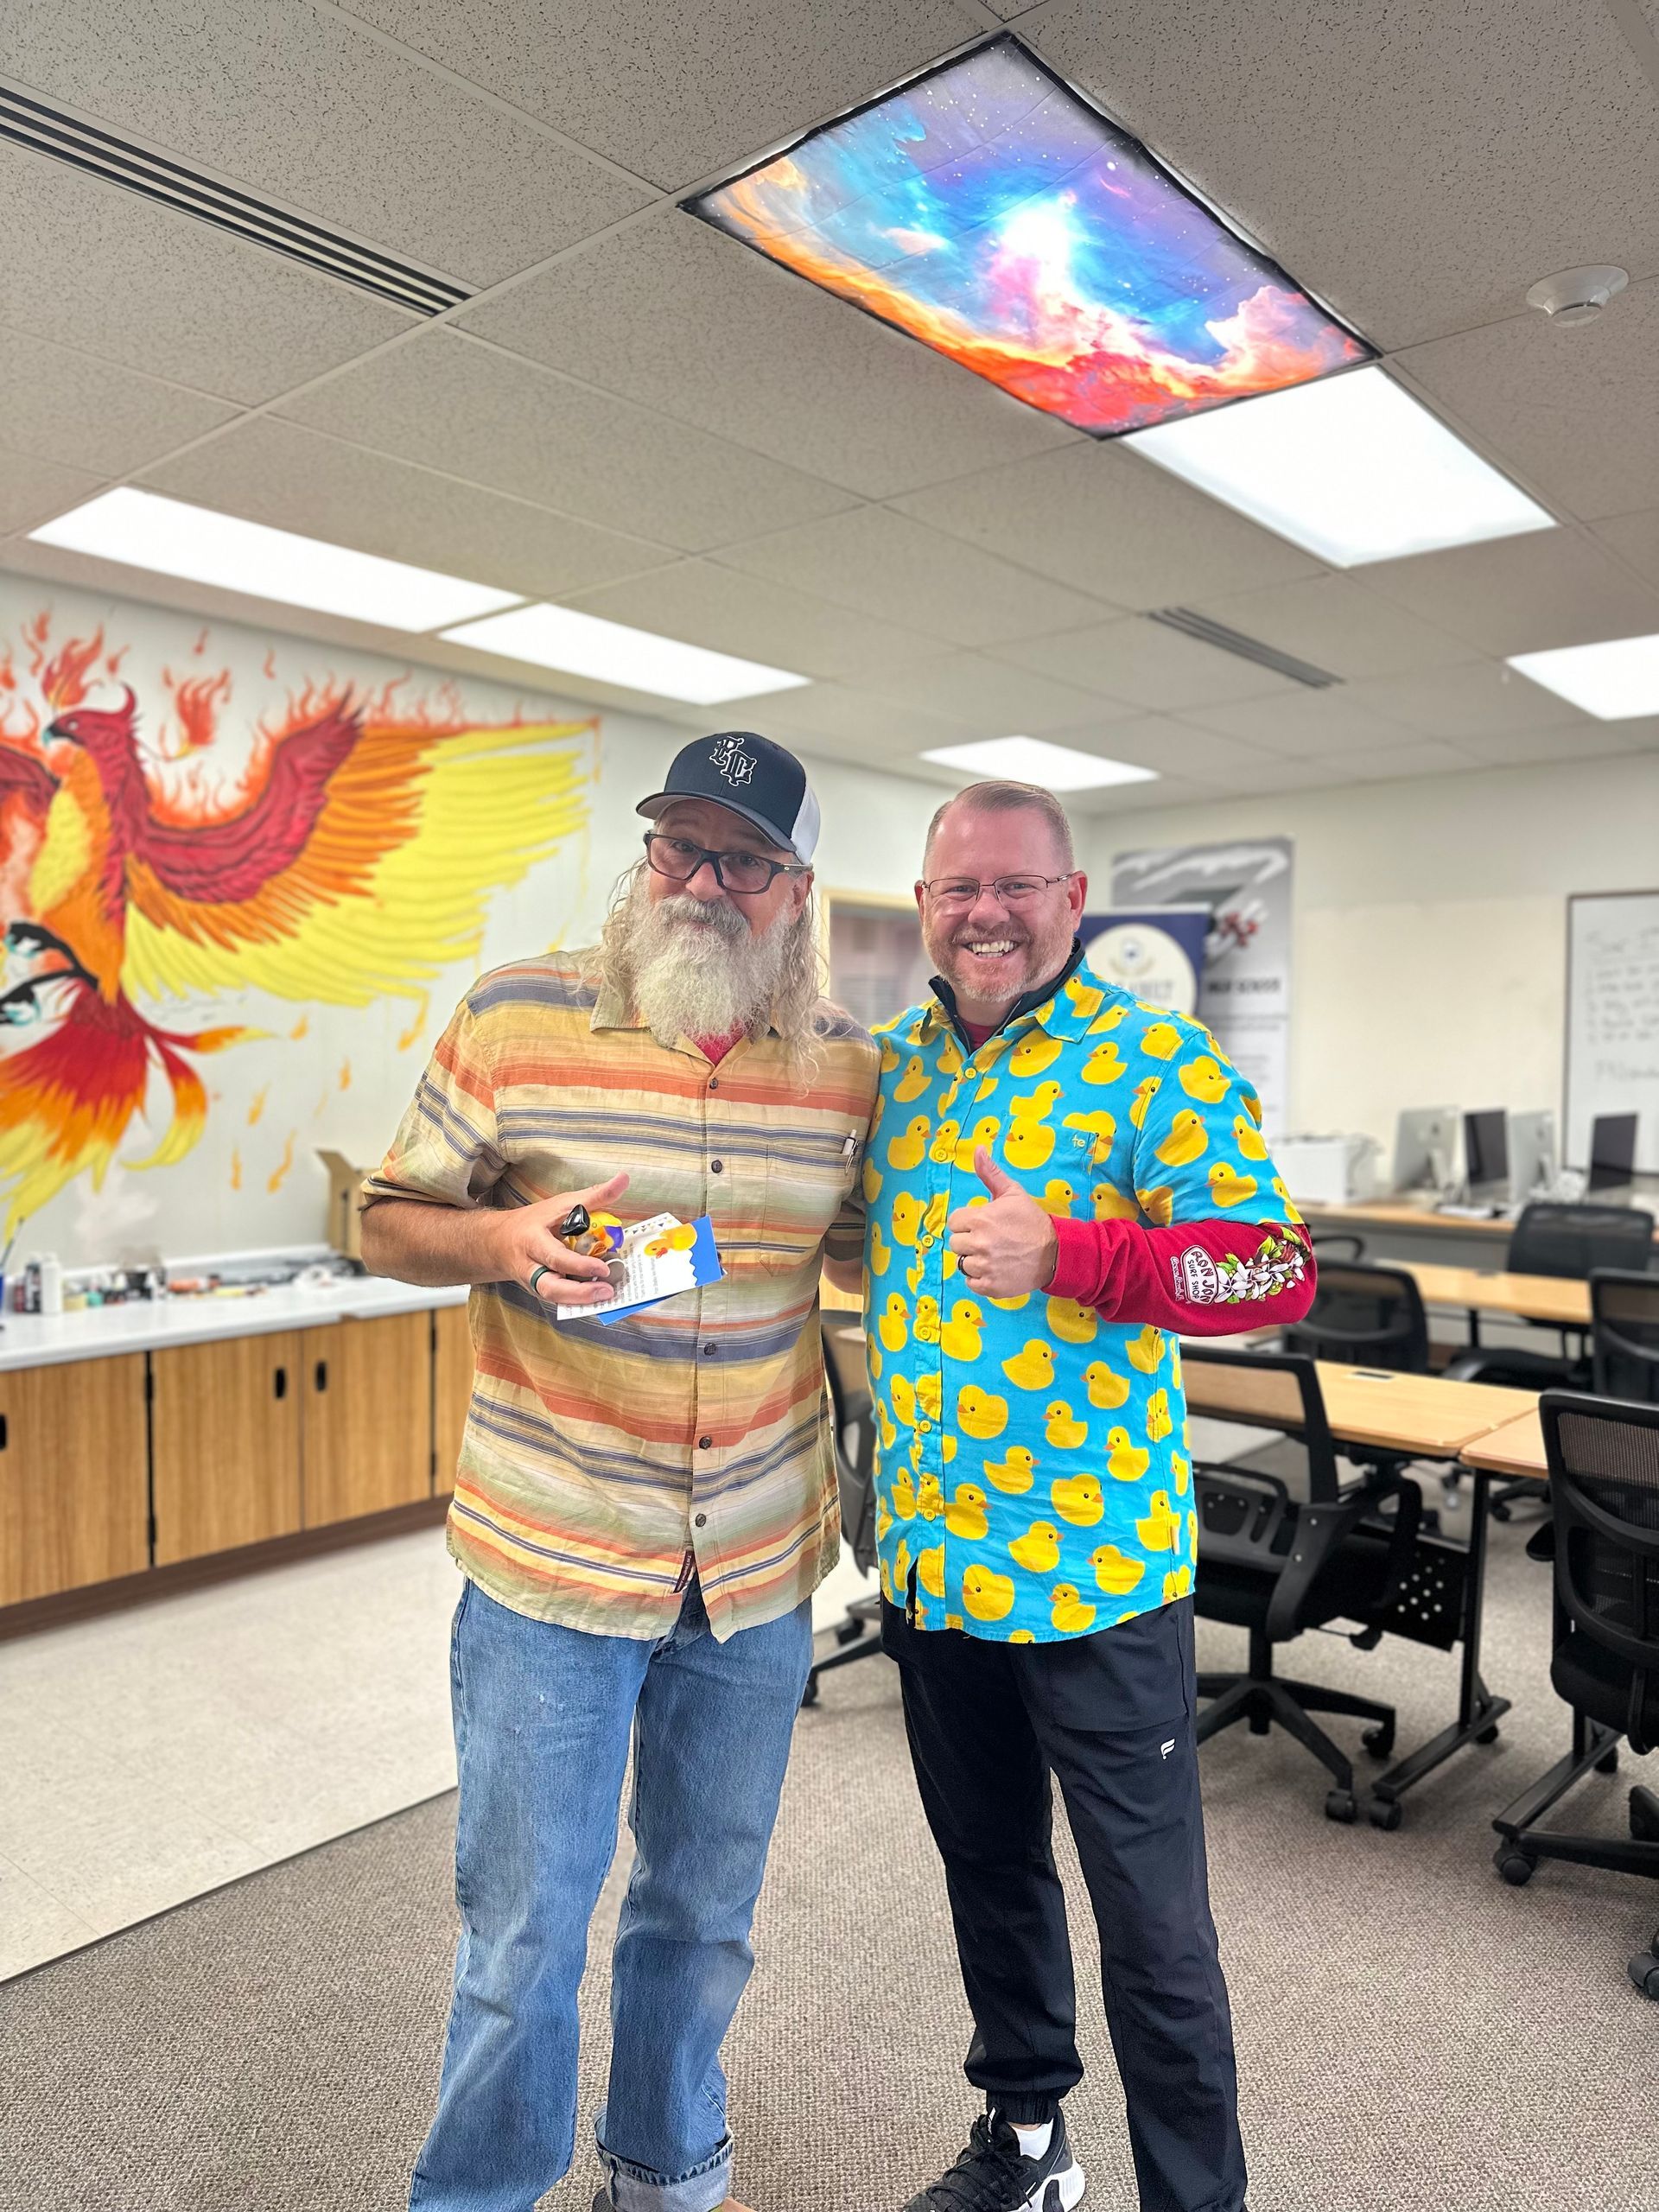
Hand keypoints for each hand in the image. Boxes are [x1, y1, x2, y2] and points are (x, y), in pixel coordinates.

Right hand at [496, 1173, 629, 1304]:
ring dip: (580, 1300)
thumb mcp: (561, 1204)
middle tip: (607, 1291)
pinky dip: (577, 1301)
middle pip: (550, 1287)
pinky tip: (597, 1298)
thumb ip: (594, 1196)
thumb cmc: (534, 1221)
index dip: (579, 1265)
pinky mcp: (540, 1291)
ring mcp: (534, 1282)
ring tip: (606, 1296)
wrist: (499, 1242)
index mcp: (533, 1241)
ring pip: (553, 1297)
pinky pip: (558, 1300)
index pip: (555, 1256)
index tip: (602, 1268)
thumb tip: (624, 1179)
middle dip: (578, 1293)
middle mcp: (530, 1266)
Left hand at [946, 1149, 1057, 1297]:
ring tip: (994, 1255)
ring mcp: (984, 1267)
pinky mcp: (990, 1286)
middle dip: (969, 1241)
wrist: (1055, 1253)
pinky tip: (995, 1269)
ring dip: (974, 1260)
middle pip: (955, 1243)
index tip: (983, 1224)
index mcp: (980, 1219)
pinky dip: (980, 1278)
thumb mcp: (1013, 1193)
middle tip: (990, 1240)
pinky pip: (970, 1283)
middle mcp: (979, 1243)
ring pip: (962, 1264)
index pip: (954, 1222)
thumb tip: (977, 1149)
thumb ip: (990, 1173)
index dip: (967, 1222)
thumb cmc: (1031, 1221)